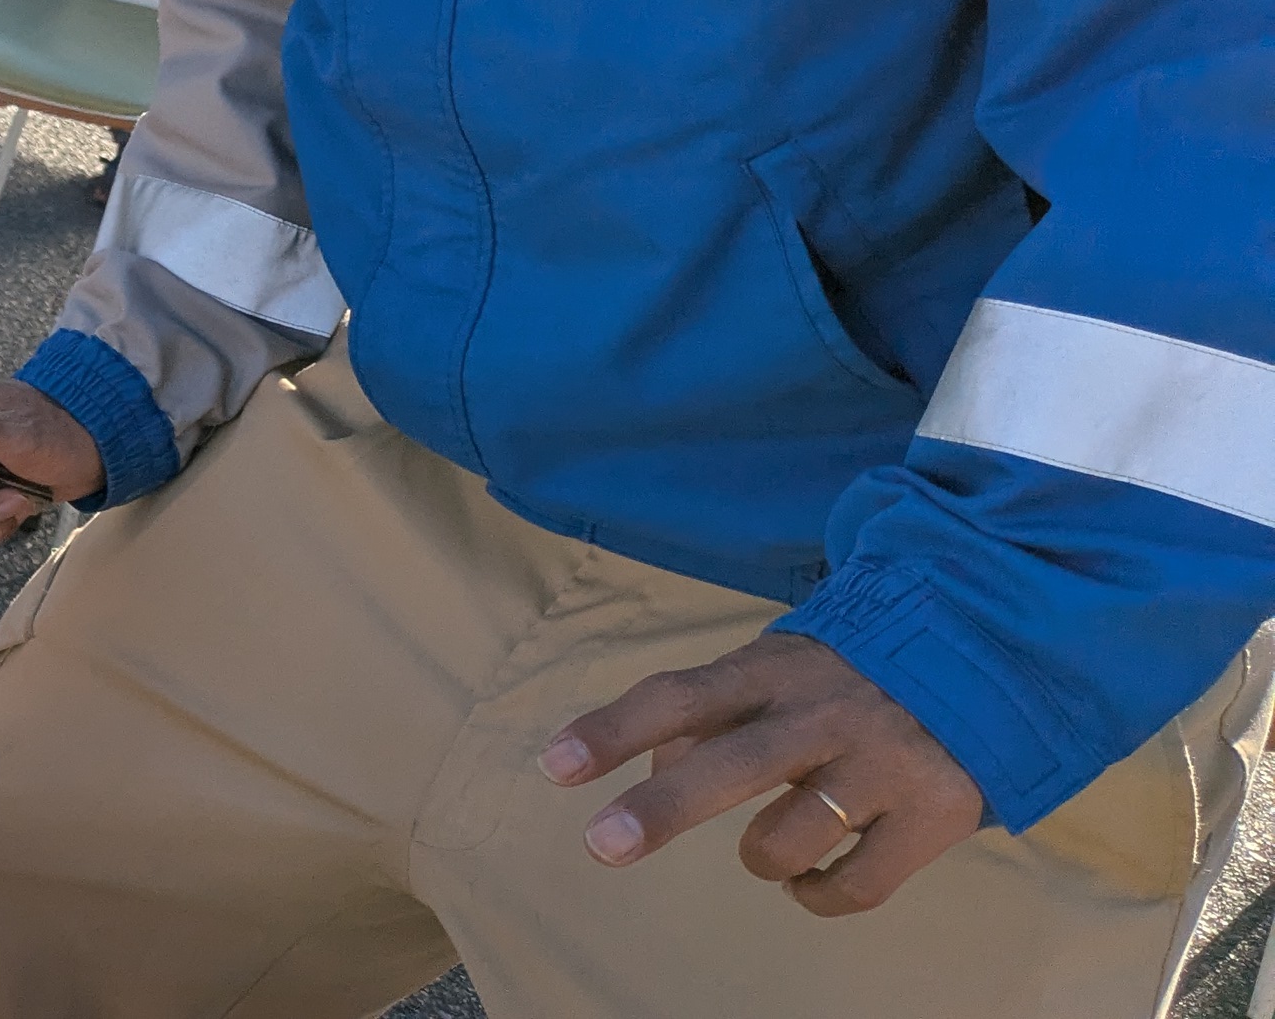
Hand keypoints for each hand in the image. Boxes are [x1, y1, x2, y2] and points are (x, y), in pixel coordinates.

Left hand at [542, 631, 983, 915]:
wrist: (994, 654)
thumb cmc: (858, 672)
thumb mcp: (786, 667)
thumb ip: (720, 708)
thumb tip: (656, 766)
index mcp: (777, 668)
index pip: (679, 696)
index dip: (613, 730)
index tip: (554, 767)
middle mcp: (825, 712)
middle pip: (728, 764)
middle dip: (660, 810)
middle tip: (602, 845)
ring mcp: (882, 764)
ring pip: (784, 841)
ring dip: (760, 860)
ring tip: (771, 849)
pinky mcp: (935, 814)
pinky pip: (854, 887)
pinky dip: (817, 896)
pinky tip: (814, 880)